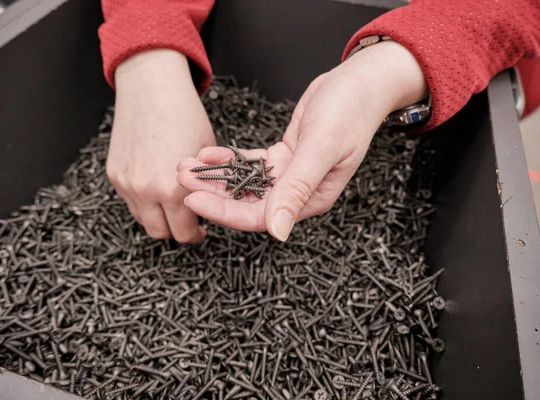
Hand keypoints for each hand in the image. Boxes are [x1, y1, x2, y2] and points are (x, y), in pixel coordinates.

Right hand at [107, 49, 214, 242]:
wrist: (152, 89)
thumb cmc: (186, 117)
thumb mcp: (206, 156)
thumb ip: (204, 187)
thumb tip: (206, 208)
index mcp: (174, 189)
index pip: (183, 233)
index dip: (195, 234)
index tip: (200, 229)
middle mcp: (146, 191)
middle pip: (161, 233)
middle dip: (176, 230)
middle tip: (187, 221)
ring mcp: (127, 184)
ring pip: (143, 220)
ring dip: (158, 217)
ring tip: (171, 203)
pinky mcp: (114, 175)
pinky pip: (130, 201)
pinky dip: (143, 201)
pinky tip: (156, 185)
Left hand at [178, 41, 426, 240]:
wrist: (360, 83)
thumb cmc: (351, 112)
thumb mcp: (322, 149)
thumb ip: (297, 189)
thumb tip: (278, 232)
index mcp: (311, 199)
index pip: (259, 217)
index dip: (223, 211)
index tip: (193, 198)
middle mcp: (298, 192)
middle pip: (246, 202)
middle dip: (211, 192)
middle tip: (180, 176)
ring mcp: (289, 174)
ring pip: (244, 183)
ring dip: (215, 175)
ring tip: (186, 163)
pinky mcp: (283, 156)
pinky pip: (249, 164)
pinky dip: (229, 160)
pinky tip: (208, 153)